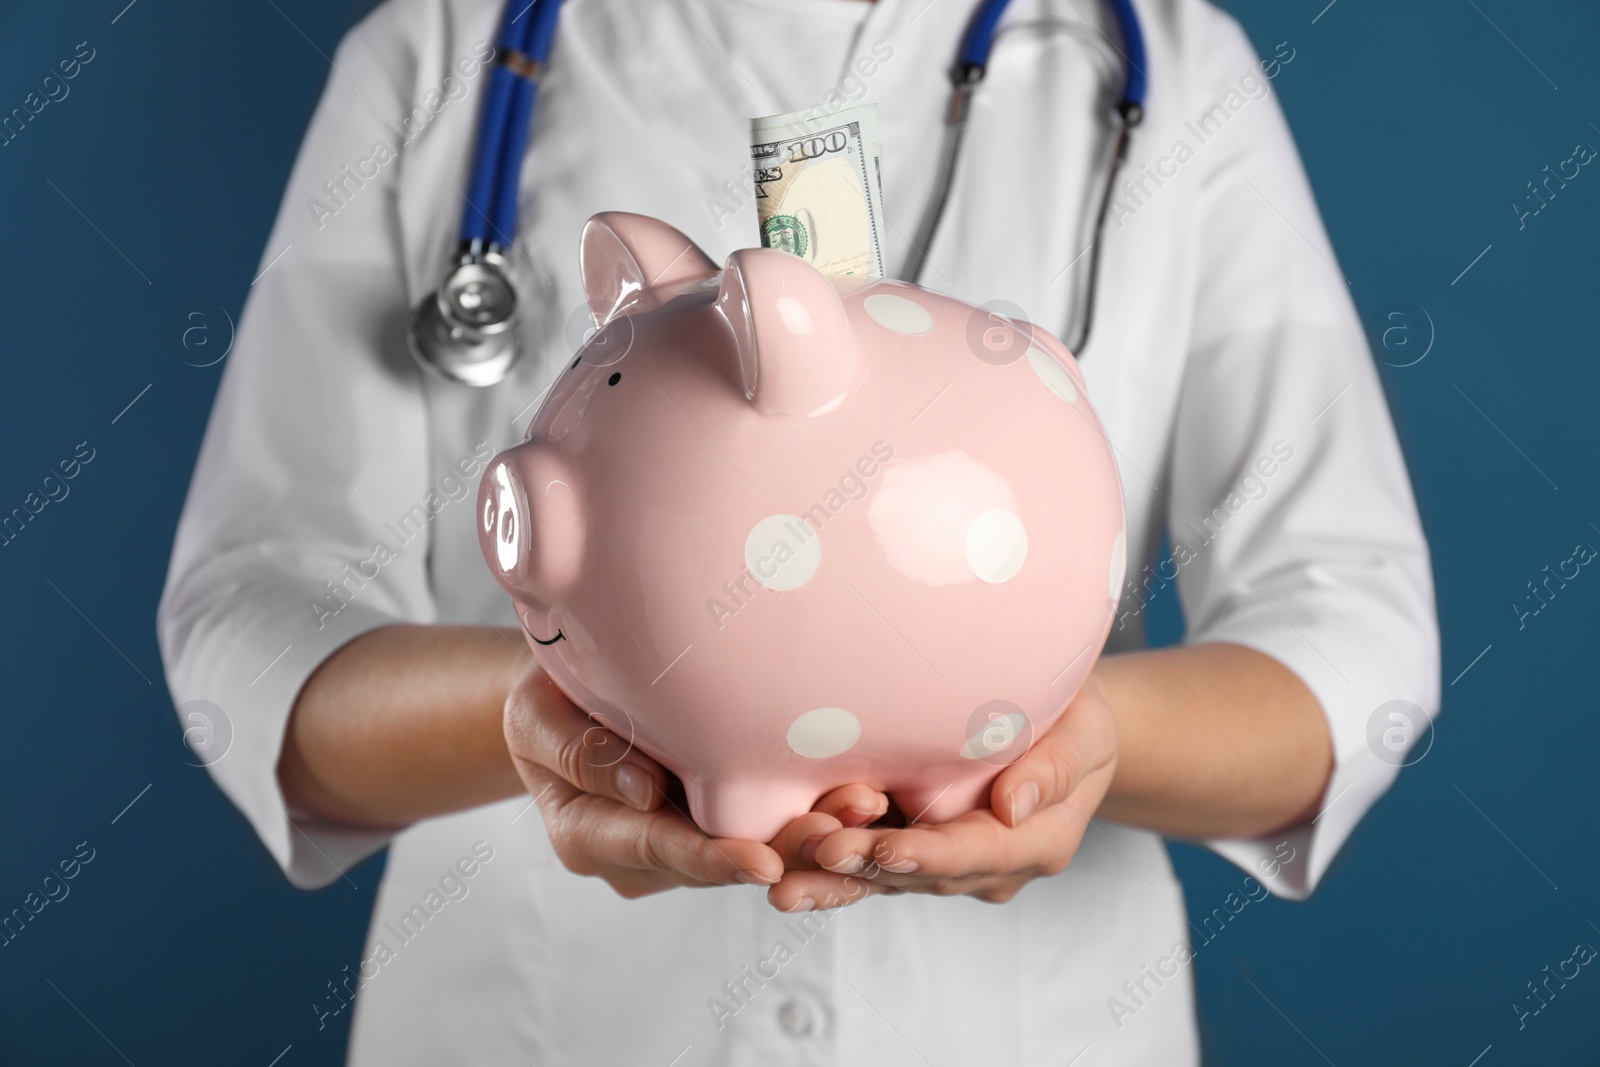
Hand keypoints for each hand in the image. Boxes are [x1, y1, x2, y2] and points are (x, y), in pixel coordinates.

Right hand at [504, 664, 888, 898]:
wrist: (564, 699)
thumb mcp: (536, 714)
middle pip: (722, 859)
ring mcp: (683, 845)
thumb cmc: (545, 699)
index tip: (760, 862)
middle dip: (788, 847)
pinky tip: (861, 792)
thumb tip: (643, 790)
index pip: (657, 849)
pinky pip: (767, 824)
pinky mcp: (717, 822)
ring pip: (757, 848)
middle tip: (847, 824)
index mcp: (588, 838)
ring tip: (869, 803)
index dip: (711, 857)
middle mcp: (642, 856)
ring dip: (814, 830)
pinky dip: (812, 810)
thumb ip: (578, 751)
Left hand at [766, 677, 1118, 910]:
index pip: (979, 852)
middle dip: (868, 870)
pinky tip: (782, 872)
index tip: (888, 848)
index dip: (932, 852)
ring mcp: (947, 865)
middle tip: (818, 856)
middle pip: (922, 876)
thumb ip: (1056, 766)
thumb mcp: (1087, 732)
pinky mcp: (912, 851)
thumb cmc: (1077, 722)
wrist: (1065, 734)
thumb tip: (1016, 802)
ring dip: (836, 882)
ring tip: (784, 886)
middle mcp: (987, 867)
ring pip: (886, 882)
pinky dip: (829, 871)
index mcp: (1035, 843)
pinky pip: (869, 869)